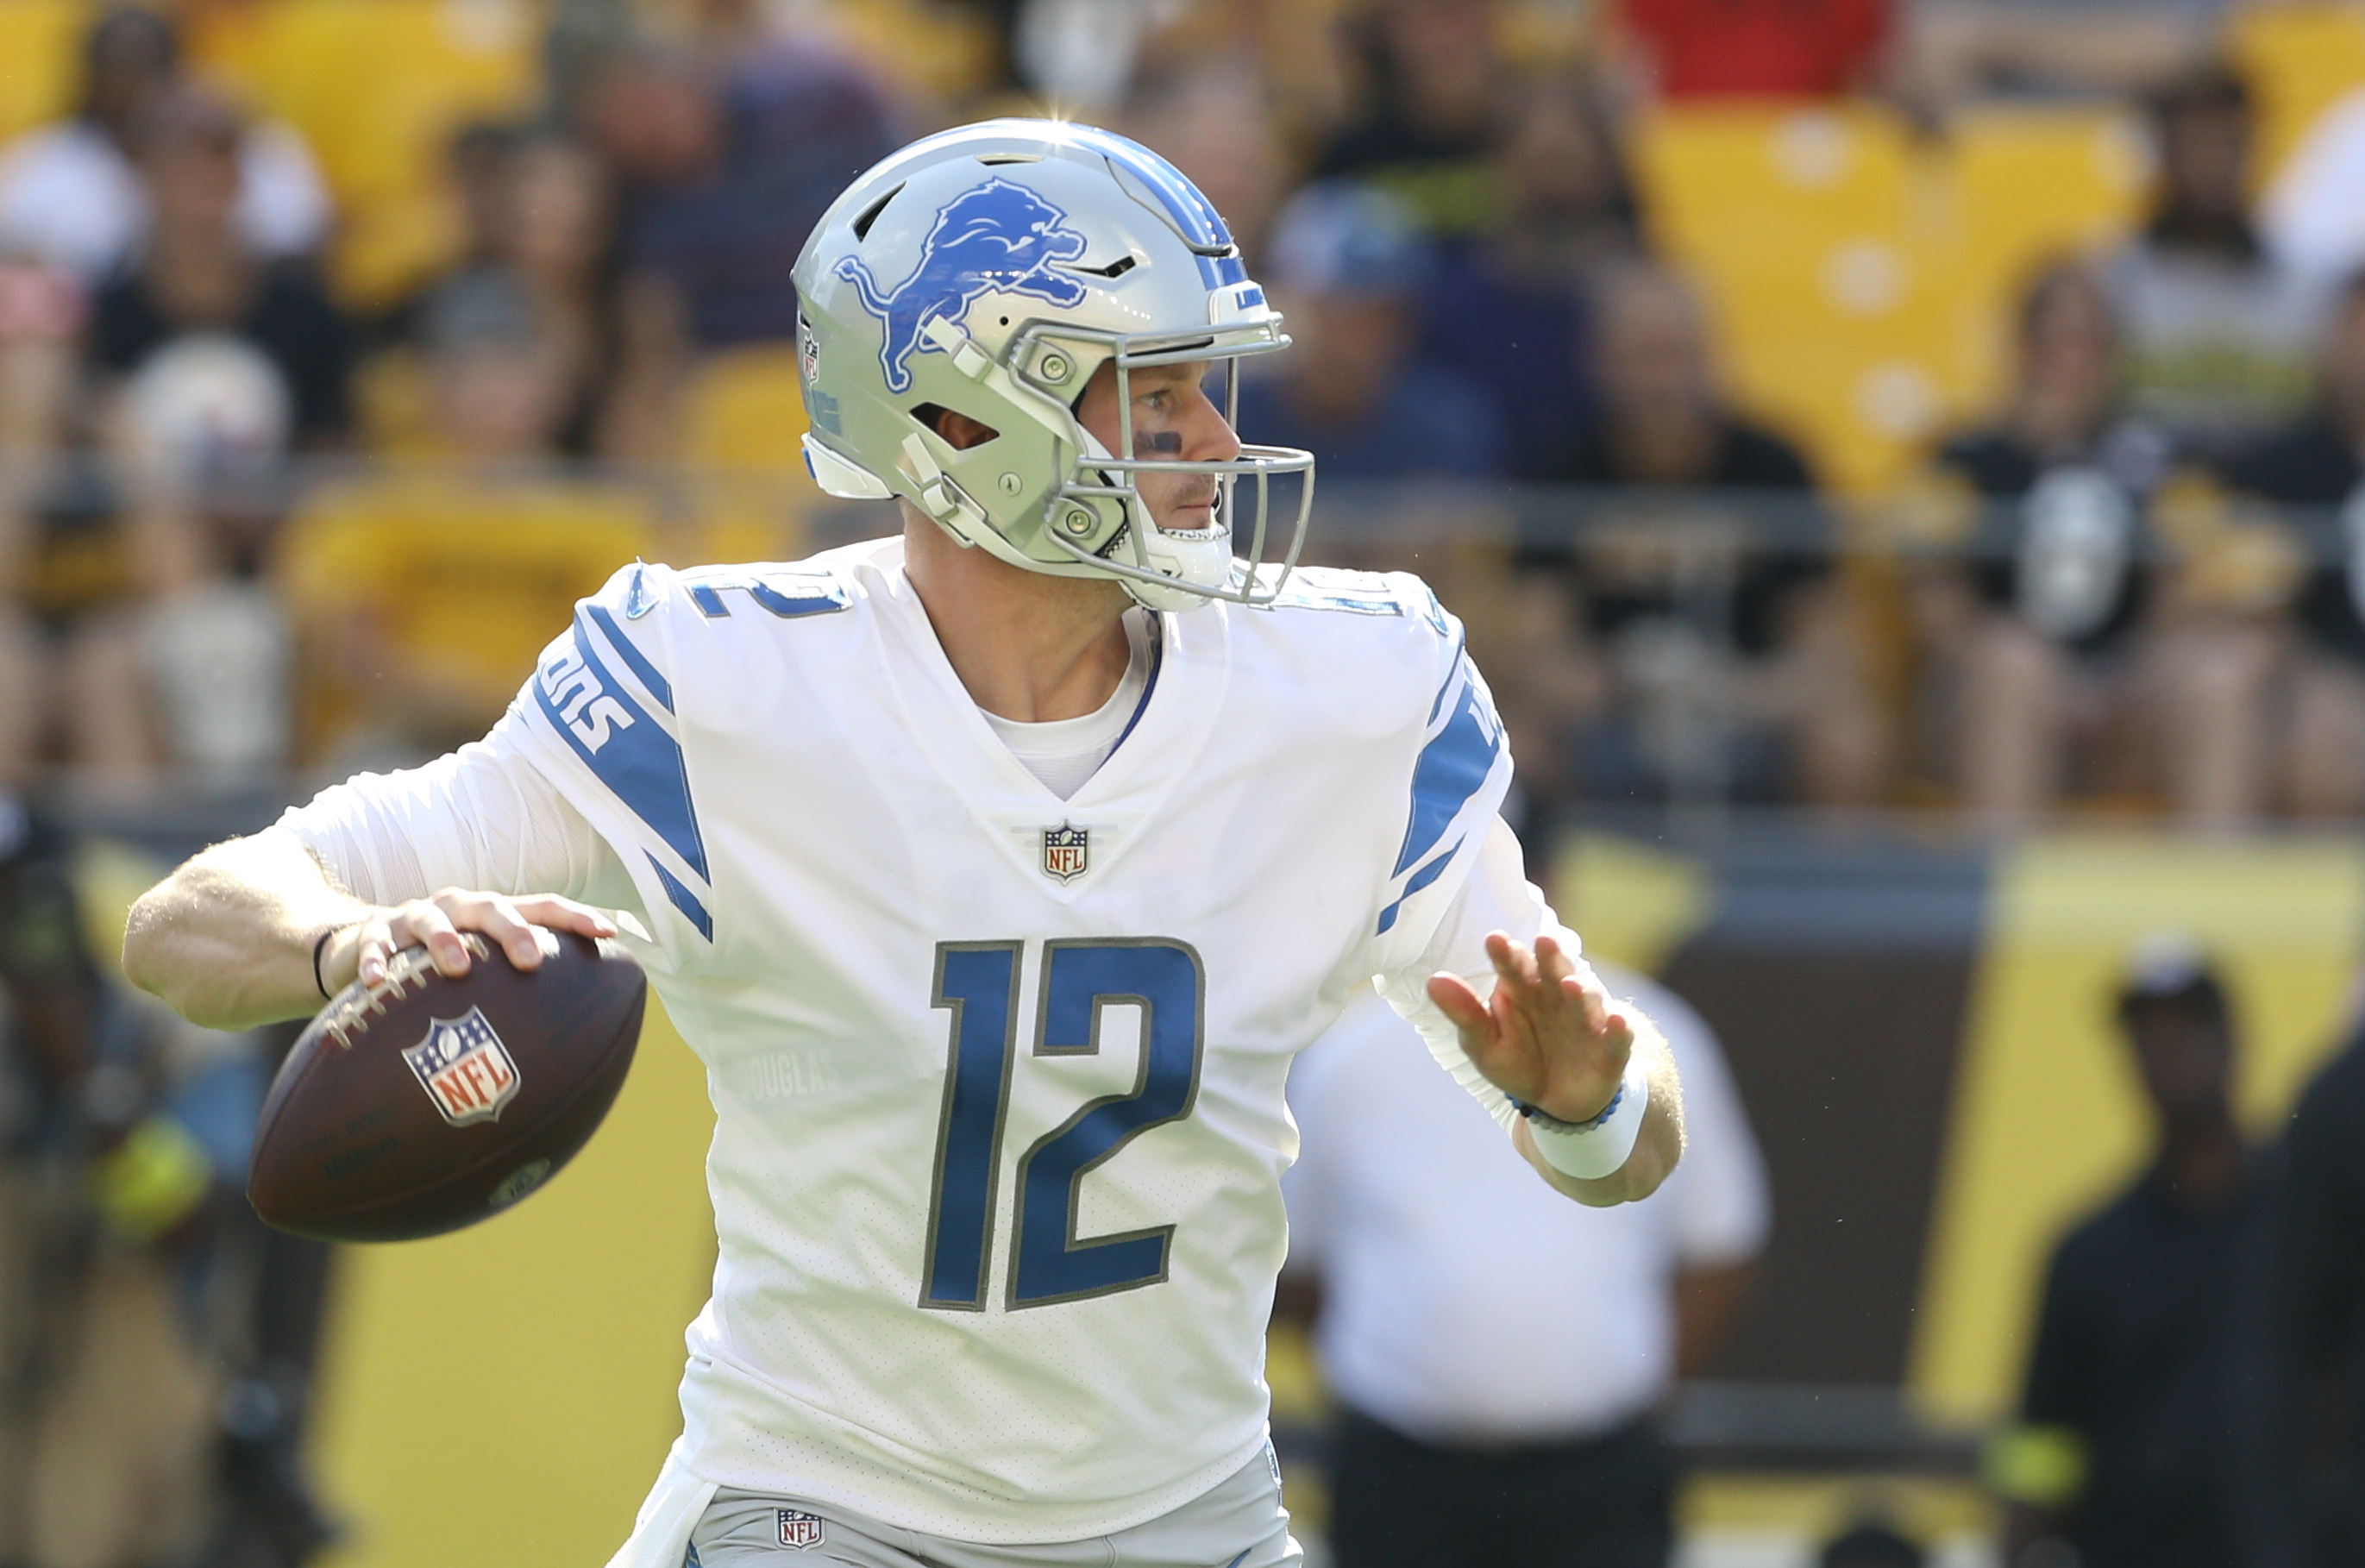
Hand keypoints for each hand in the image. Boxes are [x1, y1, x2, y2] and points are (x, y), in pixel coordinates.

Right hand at [334, 889, 616, 991]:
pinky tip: (374, 983)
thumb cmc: (445, 965)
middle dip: (513, 930)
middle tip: (530, 960)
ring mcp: (415, 918)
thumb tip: (578, 1036)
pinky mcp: (375, 933)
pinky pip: (374, 945)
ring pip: (432, 921)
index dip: (575, 916)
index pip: (542, 907)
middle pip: (491, 907)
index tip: (607, 932)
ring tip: (458, 968)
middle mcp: (459, 908)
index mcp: (493, 914)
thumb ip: (521, 988)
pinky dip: (373, 962)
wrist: (371, 947)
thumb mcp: (484, 966)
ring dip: (445, 941)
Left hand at [1426, 931, 1632, 1122]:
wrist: (1557, 1102)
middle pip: (1554, 971)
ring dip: (1581, 991)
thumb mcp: (1484, 1044)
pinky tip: (1617, 1022)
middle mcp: (1556, 995)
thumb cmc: (1518, 1061)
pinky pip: (1617, 1036)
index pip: (1512, 966)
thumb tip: (1434, 980)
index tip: (1495, 940)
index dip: (1506, 954)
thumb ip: (1465, 1013)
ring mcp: (1585, 1019)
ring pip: (1586, 998)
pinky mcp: (1610, 1046)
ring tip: (1570, 984)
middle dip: (1551, 957)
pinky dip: (1619, 1029)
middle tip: (1543, 941)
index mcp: (1522, 988)